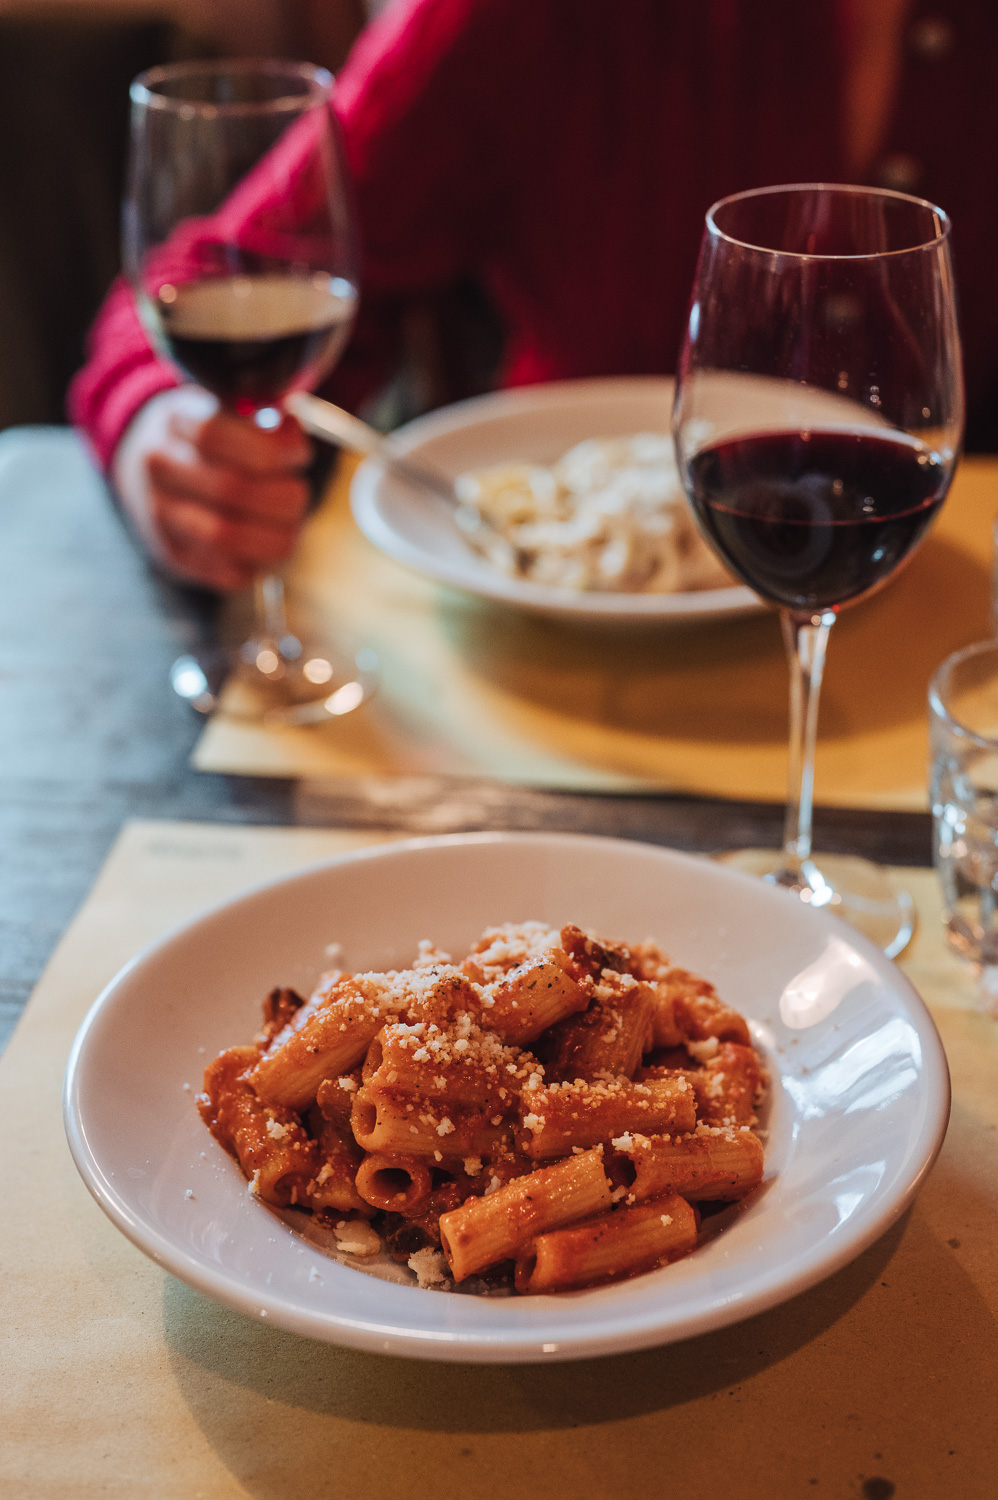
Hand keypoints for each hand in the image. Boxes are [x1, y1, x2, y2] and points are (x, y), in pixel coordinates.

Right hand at [112, 386, 313, 590]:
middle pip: (229, 489)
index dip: (272, 449)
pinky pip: (224, 572)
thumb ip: (266, 414)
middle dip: (282, 496)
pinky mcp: (174, 555)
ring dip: (275, 536)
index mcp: (176, 423)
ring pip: (225, 537)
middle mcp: (161, 470)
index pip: (217, 436)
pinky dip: (258, 563)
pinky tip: (268, 545)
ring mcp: (162, 516)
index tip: (299, 456)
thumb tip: (291, 435)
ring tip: (291, 525)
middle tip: (299, 495)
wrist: (153, 470)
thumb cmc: (210, 439)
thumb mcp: (232, 408)